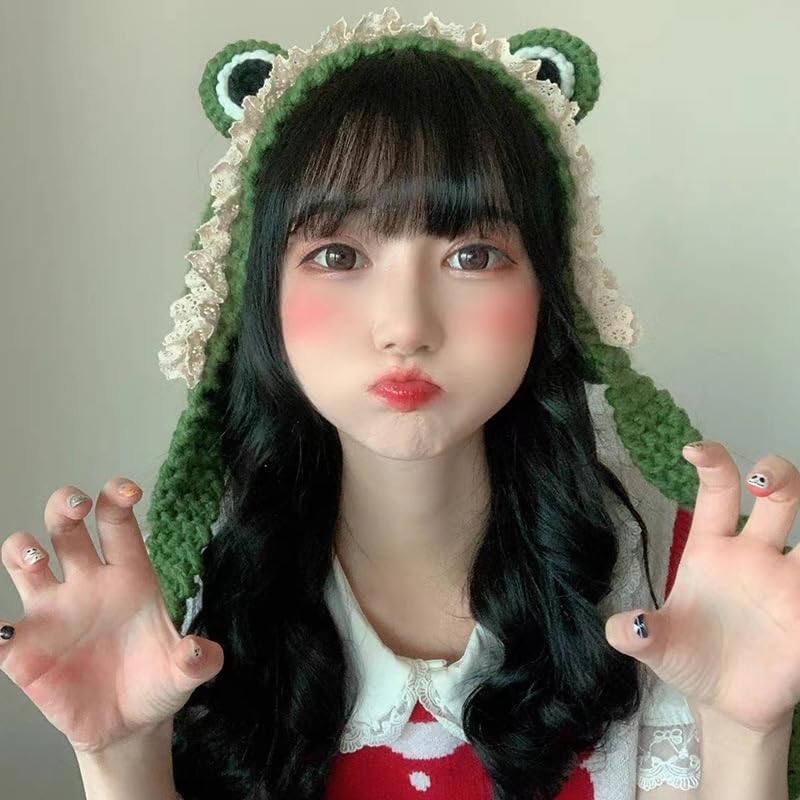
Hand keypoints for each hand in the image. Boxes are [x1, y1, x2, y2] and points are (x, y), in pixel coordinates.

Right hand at [0, 478, 223, 752]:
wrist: (128, 726)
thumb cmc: (157, 682)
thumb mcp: (185, 672)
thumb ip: (197, 660)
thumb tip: (198, 652)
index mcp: (128, 576)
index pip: (118, 524)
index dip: (117, 498)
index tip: (126, 491)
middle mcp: (87, 583)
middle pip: (66, 527)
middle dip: (65, 505)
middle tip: (75, 506)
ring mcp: (53, 612)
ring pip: (25, 560)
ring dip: (22, 550)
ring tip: (35, 559)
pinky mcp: (25, 650)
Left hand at [604, 441, 799, 734]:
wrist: (722, 701)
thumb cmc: (687, 656)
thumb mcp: (658, 647)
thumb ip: (639, 635)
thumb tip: (625, 628)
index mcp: (712, 549)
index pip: (716, 493)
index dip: (712, 464)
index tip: (696, 450)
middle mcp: (755, 555)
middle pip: (778, 497)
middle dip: (779, 477)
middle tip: (767, 484)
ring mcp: (789, 583)